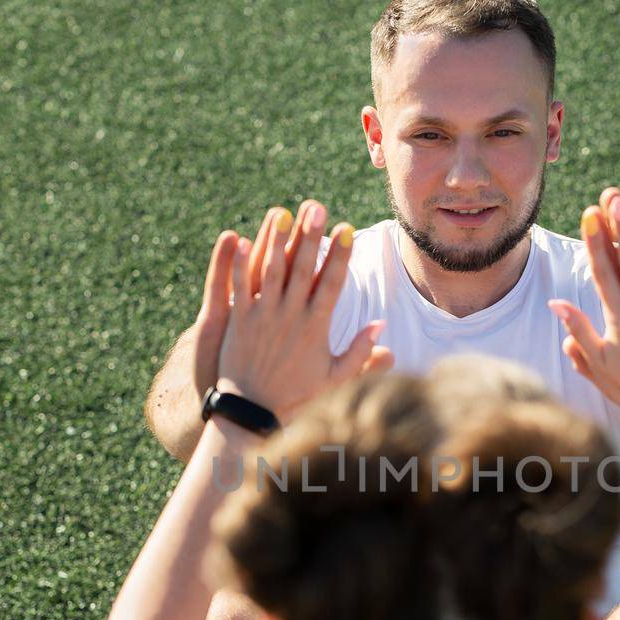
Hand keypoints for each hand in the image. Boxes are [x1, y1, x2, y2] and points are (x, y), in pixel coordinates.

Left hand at [201, 201, 390, 419]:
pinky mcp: (237, 320)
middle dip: (310, 236)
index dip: (340, 255)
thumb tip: (381, 327)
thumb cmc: (296, 396)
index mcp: (316, 328)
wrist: (252, 412)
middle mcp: (291, 317)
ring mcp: (263, 317)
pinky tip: (242, 239)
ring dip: (277, 240)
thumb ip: (359, 353)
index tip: (346, 228)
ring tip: (283, 213)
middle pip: (303, 269)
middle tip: (317, 207)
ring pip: (272, 271)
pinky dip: (240, 264)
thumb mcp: (334, 378)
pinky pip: (239, 286)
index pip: (332, 284)